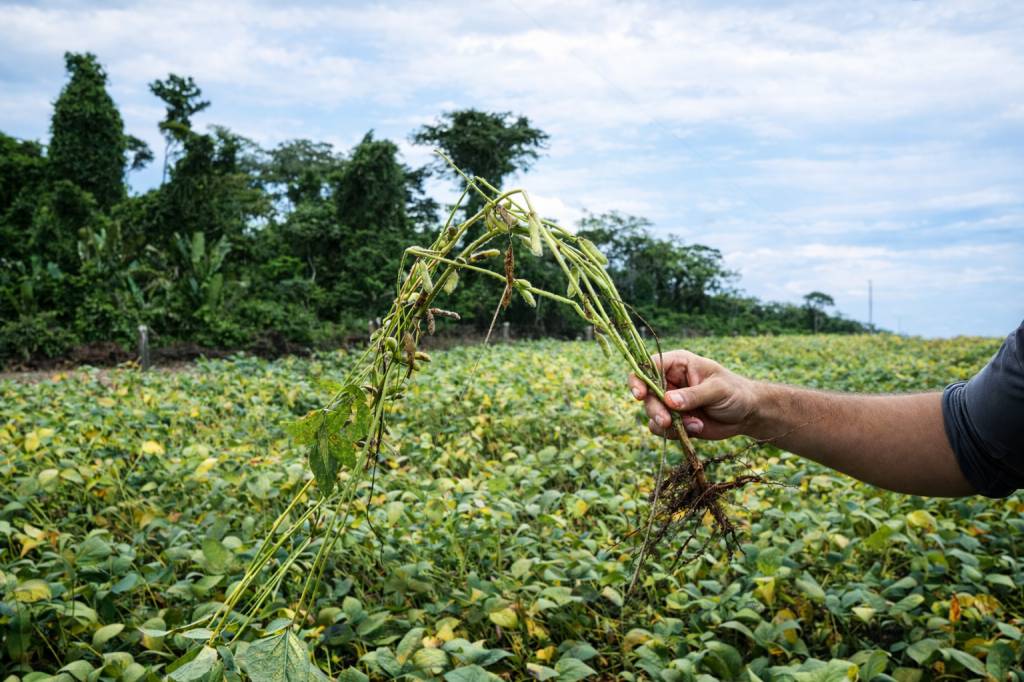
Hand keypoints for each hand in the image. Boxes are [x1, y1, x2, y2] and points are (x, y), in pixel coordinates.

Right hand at [627, 349, 758, 439]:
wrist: (747, 415)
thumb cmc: (735, 392)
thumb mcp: (717, 390)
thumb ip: (693, 395)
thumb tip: (668, 400)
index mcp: (678, 364)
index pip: (648, 366)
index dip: (639, 378)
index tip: (640, 394)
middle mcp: (669, 381)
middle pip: (646, 393)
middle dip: (654, 409)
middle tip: (666, 422)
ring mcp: (670, 402)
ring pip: (651, 412)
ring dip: (667, 423)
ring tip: (693, 425)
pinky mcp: (674, 420)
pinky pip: (661, 428)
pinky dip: (675, 433)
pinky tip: (696, 429)